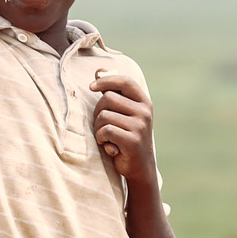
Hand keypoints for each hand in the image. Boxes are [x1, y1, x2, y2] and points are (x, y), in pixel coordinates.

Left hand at [89, 72, 156, 186]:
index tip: (91, 87)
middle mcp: (145, 112)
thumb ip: (113, 93)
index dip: (106, 80)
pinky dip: (101, 139)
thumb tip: (99, 70)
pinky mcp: (133, 140)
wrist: (140, 167)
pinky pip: (106, 131)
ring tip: (106, 138)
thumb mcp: (124, 113)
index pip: (125, 81)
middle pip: (108, 99)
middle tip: (102, 126)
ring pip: (104, 115)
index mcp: (144, 102)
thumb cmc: (127, 136)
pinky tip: (109, 146)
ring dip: (98, 128)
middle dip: (98, 112)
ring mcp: (140, 126)